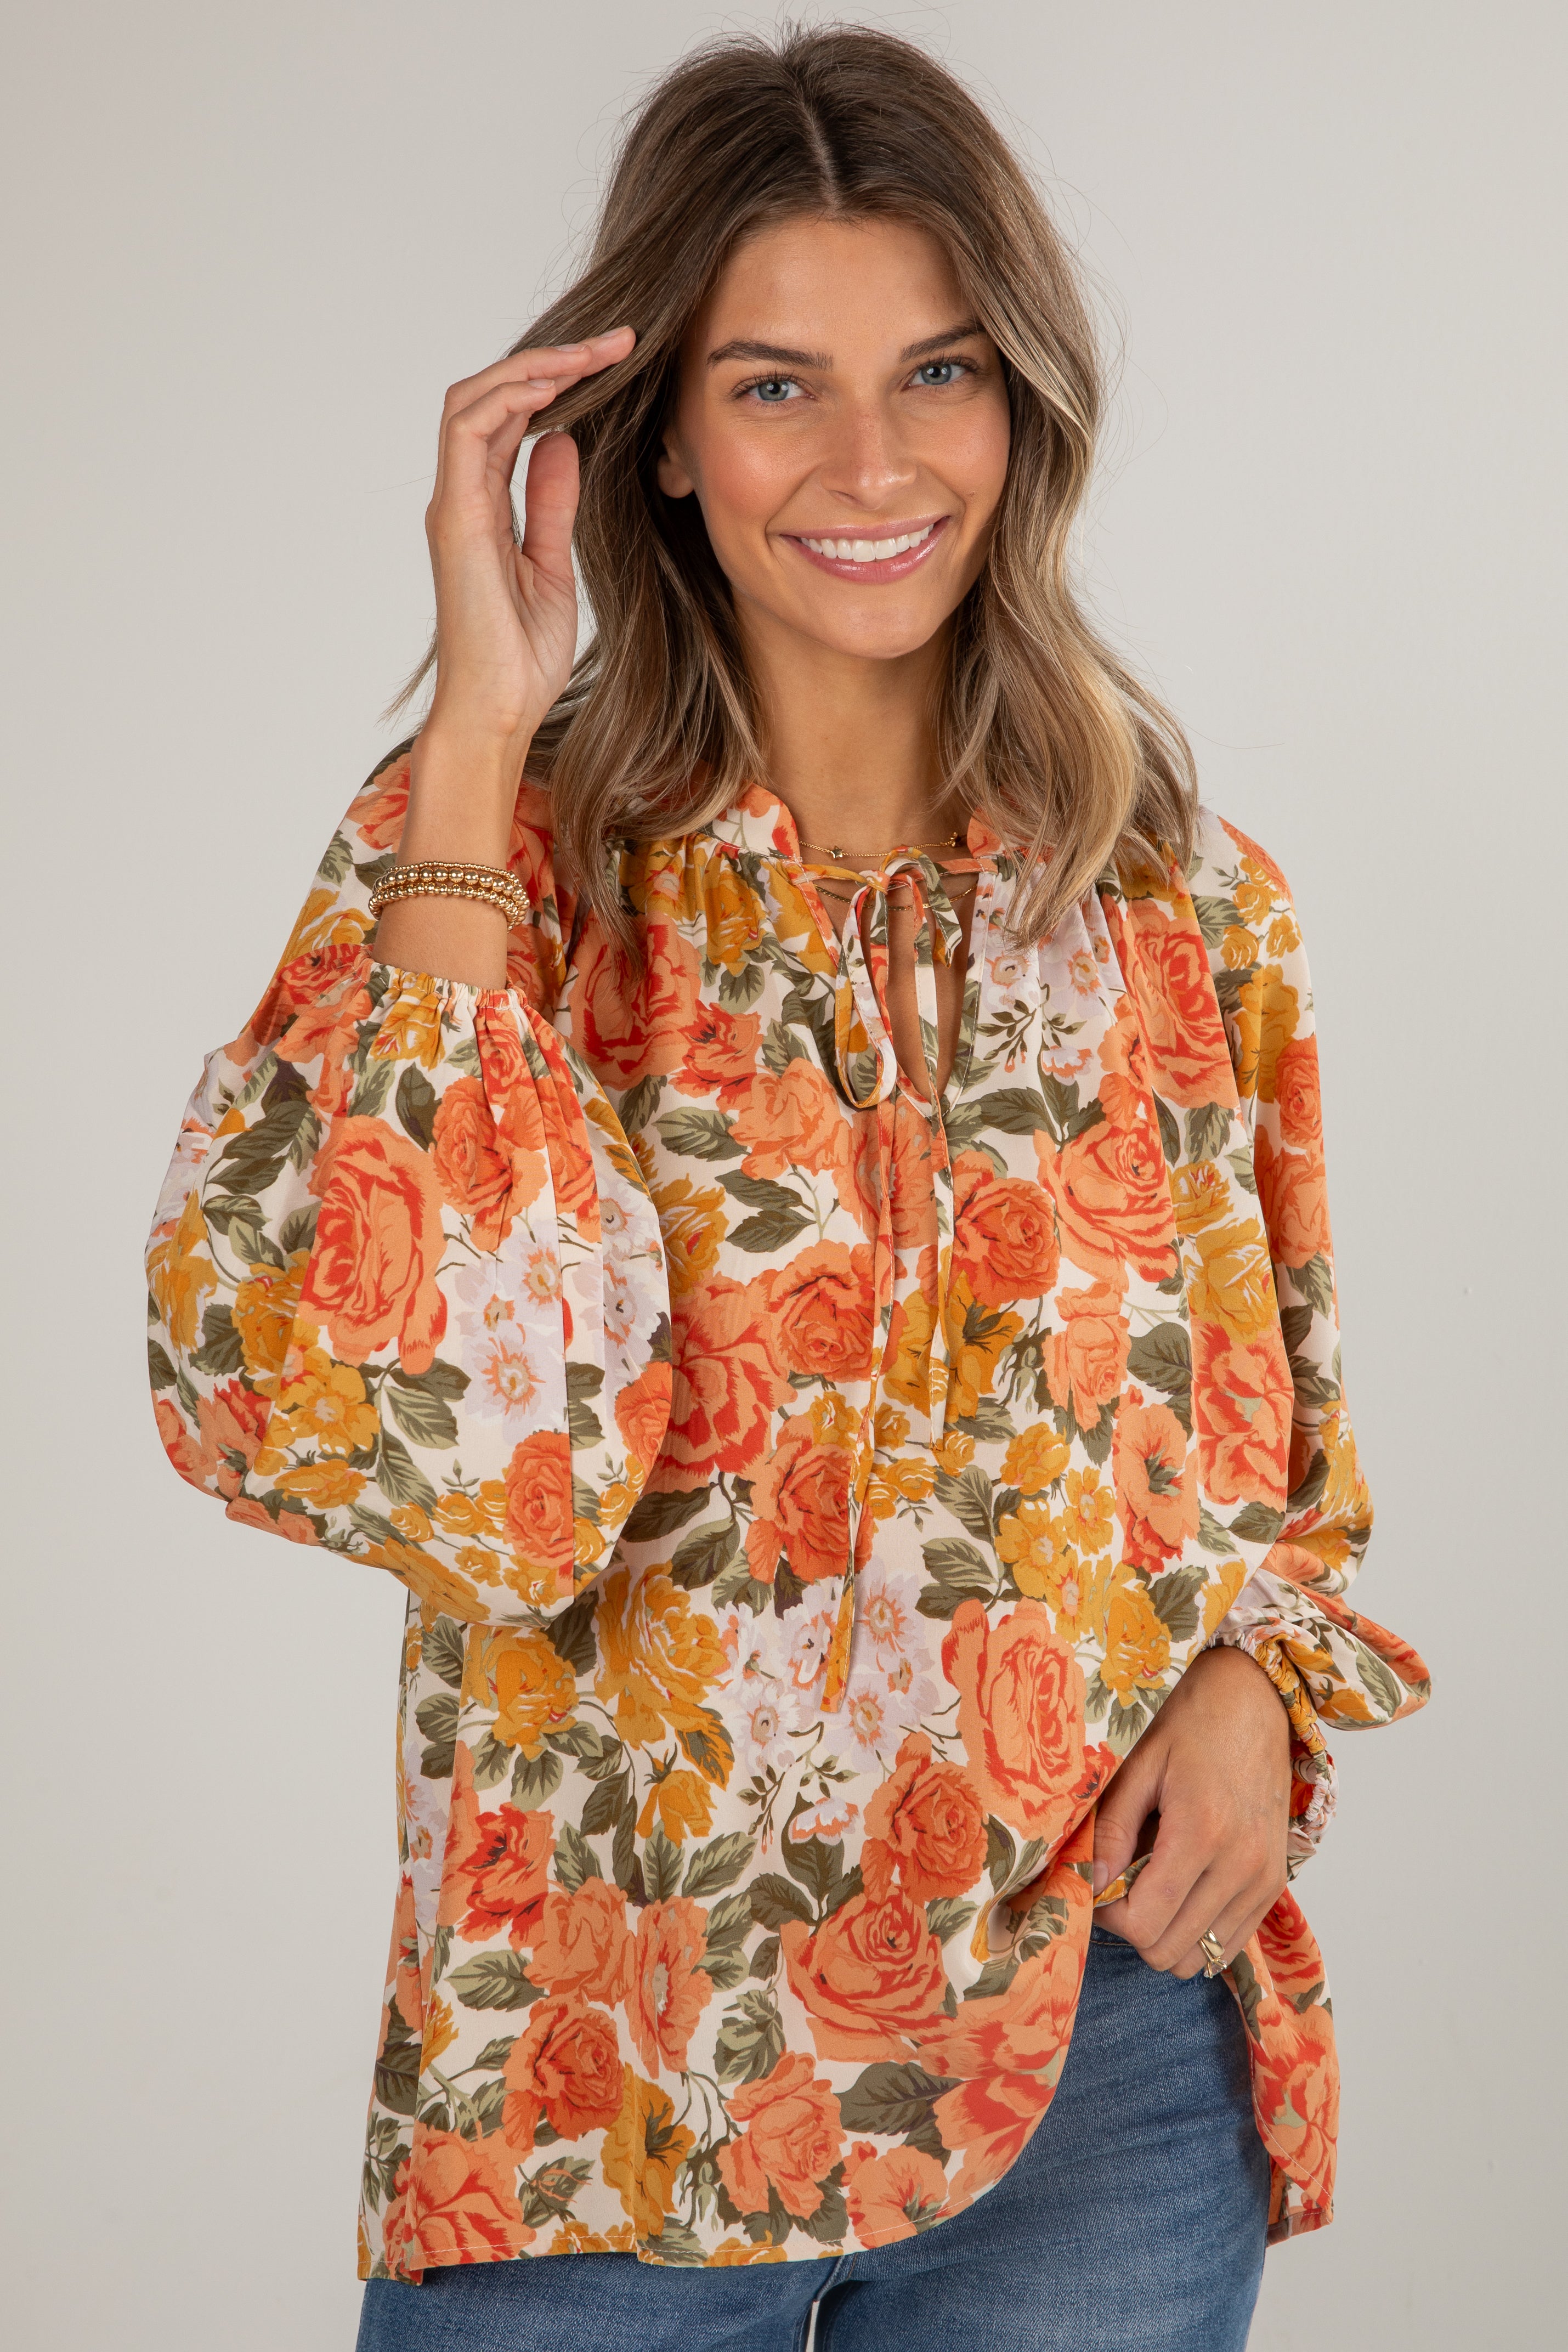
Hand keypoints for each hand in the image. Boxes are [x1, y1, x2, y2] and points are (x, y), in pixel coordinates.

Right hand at [378, 329, 634, 982]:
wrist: (499, 710)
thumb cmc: (522, 656)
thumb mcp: (554, 566)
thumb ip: (551, 504)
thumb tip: (563, 442)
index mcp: (484, 506)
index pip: (511, 419)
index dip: (557, 383)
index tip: (616, 365)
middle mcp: (462, 496)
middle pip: (491, 396)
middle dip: (551, 360)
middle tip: (617, 343)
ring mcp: (454, 504)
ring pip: (475, 400)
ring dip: (535, 367)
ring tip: (595, 353)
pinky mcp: (456, 519)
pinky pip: (470, 434)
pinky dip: (511, 399)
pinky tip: (558, 387)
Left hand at [1091, 1644, 1290, 1979]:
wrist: (1256, 1699)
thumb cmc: (1193, 1723)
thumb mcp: (1140, 1765)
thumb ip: (1114, 1829)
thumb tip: (1091, 1884)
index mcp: (1202, 1832)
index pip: (1145, 1922)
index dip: (1108, 1914)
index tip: (1098, 1882)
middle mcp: (1241, 1865)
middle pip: (1170, 1950)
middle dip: (1133, 1927)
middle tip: (1120, 1884)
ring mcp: (1264, 1879)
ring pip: (1200, 1957)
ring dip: (1165, 1933)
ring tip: (1152, 1885)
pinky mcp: (1275, 1884)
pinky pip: (1230, 1943)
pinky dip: (1198, 1931)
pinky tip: (1182, 1890)